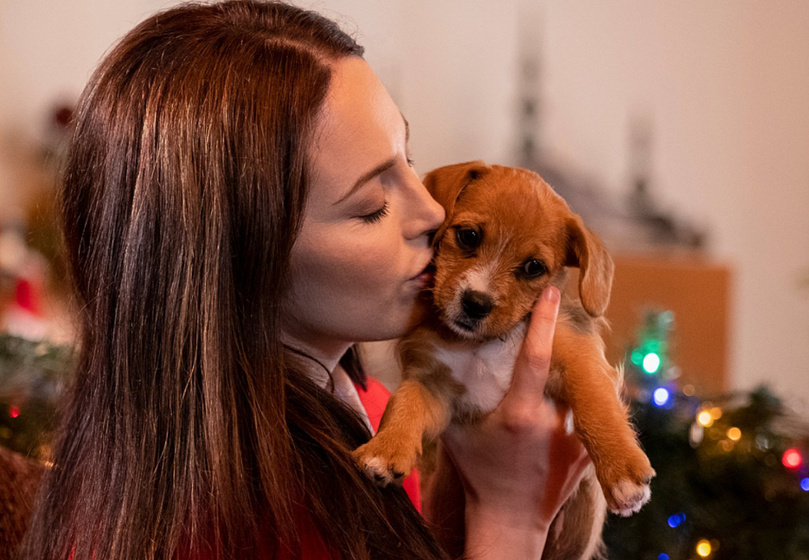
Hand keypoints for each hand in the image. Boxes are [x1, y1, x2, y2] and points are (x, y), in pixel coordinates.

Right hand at [440, 287, 590, 557]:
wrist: (511, 518)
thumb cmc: (476, 469)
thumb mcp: (454, 430)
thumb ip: (449, 392)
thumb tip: (430, 349)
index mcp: (517, 414)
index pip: (534, 357)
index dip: (542, 321)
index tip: (551, 290)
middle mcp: (551, 422)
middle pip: (568, 365)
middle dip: (572, 335)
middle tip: (569, 304)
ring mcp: (574, 438)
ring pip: (588, 385)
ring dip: (585, 361)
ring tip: (581, 339)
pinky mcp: (589, 450)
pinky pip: (596, 408)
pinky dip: (590, 389)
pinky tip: (584, 377)